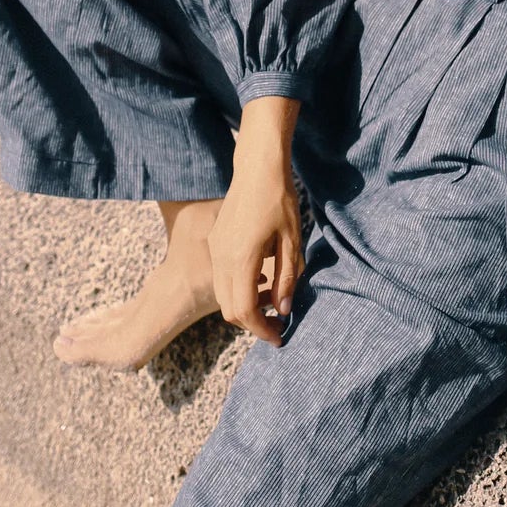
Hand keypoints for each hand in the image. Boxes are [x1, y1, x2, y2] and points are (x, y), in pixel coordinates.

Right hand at [208, 98, 302, 345]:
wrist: (257, 169)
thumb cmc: (279, 201)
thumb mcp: (292, 242)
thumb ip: (287, 279)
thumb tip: (281, 311)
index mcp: (241, 259)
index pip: (245, 310)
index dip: (261, 330)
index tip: (279, 337)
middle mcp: (222, 258)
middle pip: (230, 309)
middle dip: (252, 324)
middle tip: (277, 326)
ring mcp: (215, 250)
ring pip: (223, 295)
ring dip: (245, 307)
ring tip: (273, 303)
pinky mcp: (215, 243)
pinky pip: (222, 279)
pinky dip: (238, 290)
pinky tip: (262, 282)